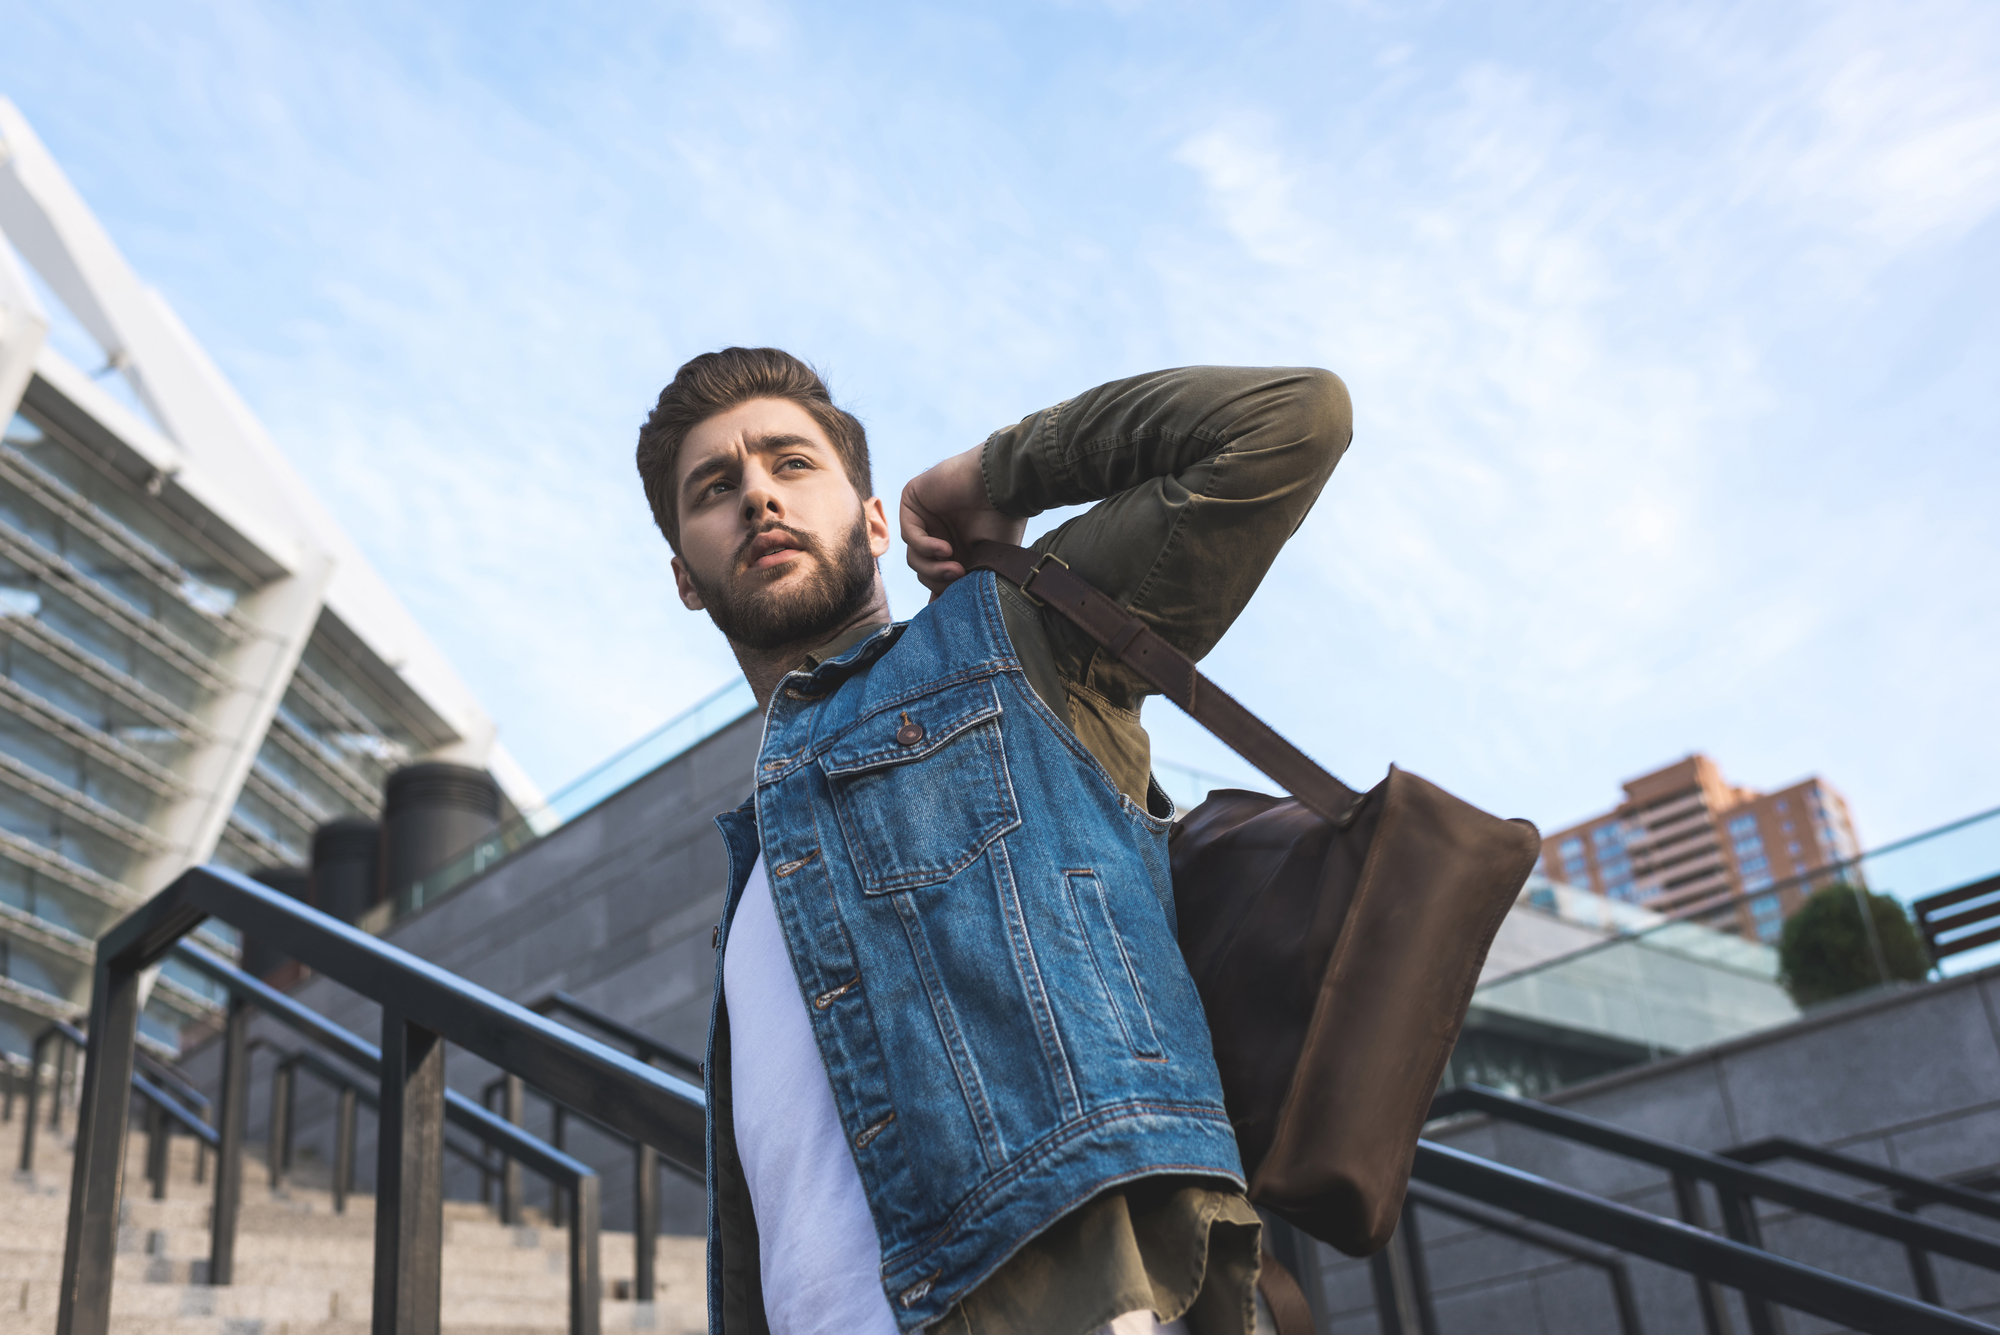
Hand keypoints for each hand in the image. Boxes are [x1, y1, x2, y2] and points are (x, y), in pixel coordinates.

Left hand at [900, 444, 1027, 597]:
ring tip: (955, 566)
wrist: (1004, 484)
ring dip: (932, 566)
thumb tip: (943, 606)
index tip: (950, 608)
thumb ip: (968, 580)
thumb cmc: (1004, 519)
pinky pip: (909, 535)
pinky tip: (945, 548)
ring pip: (914, 557)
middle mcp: (938, 533)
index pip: (936, 576)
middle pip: (923, 570)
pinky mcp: (912, 501)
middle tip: (959, 577)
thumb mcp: (988, 559)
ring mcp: (924, 518)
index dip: (940, 592)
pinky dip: (925, 546)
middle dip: (938, 579)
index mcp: (956, 547)